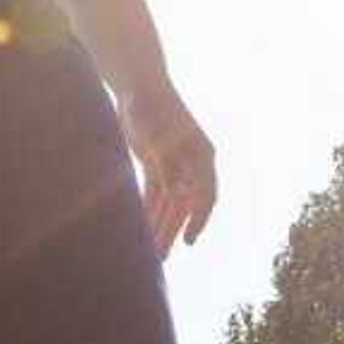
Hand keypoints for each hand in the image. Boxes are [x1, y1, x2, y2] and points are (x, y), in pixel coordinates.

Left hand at [118, 81, 216, 255]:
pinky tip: (141, 230)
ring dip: (160, 226)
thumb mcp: (156, 135)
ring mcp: (175, 165)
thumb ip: (166, 165)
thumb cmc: (150, 105)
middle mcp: (192, 164)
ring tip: (150, 252)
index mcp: (202, 156)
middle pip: (185, 206)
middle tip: (161, 258)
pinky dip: (149, 212)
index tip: (190, 241)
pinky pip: (155, 195)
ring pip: (169, 204)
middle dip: (172, 232)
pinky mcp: (156, 165)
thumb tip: (176, 196)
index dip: (199, 220)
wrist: (138, 84)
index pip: (206, 195)